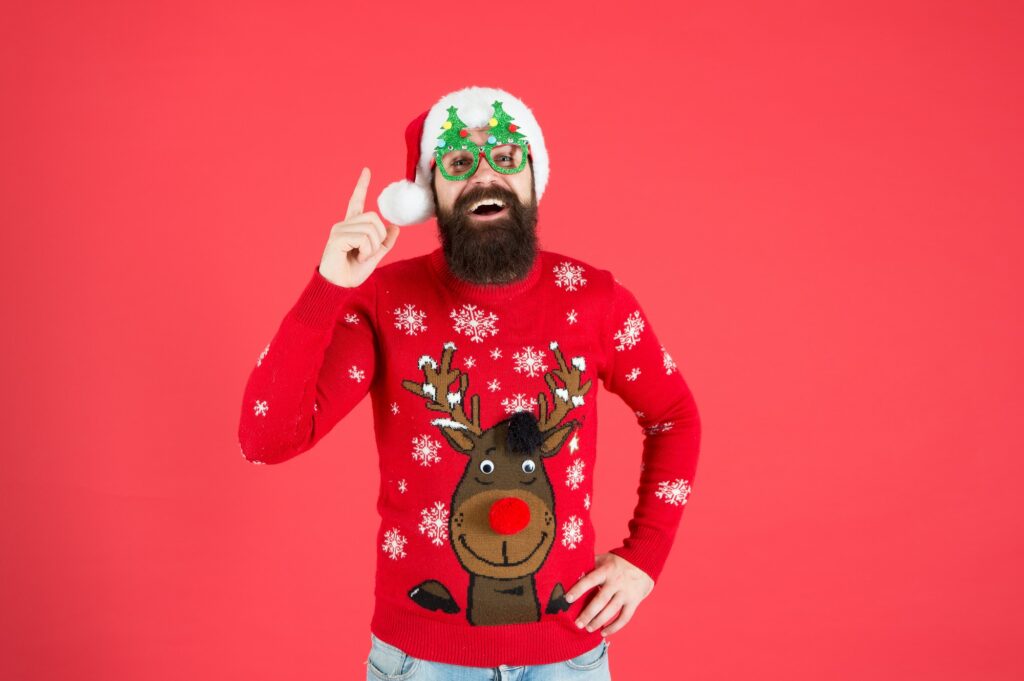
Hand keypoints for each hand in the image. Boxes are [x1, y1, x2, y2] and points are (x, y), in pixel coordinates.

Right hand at [319, 167, 399, 287]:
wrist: (339, 287)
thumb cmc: (353, 272)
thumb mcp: (375, 256)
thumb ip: (385, 242)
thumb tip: (395, 227)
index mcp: (351, 226)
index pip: (356, 201)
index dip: (362, 186)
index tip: (367, 171)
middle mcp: (344, 224)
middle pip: (373, 217)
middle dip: (379, 237)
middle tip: (369, 253)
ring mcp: (339, 230)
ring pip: (371, 228)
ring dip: (373, 246)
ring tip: (362, 256)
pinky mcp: (337, 237)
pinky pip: (364, 237)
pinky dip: (367, 250)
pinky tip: (357, 257)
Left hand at [565, 552, 654, 636]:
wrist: (645, 561)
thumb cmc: (619, 561)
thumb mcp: (605, 558)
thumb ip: (590, 564)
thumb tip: (571, 571)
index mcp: (606, 570)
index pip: (590, 580)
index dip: (578, 589)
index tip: (568, 599)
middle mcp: (616, 582)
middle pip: (601, 600)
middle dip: (588, 613)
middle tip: (577, 623)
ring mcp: (626, 593)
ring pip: (611, 611)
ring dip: (599, 622)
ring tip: (588, 628)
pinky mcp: (634, 601)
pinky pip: (624, 617)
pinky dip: (614, 627)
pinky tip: (604, 632)